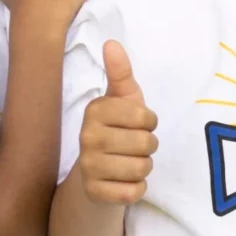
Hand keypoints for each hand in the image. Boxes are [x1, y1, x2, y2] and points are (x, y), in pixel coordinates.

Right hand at [78, 41, 157, 203]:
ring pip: (142, 168)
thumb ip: (120, 72)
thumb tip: (111, 42)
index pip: (144, 116)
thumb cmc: (117, 128)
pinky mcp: (94, 192)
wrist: (97, 173)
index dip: (149, 121)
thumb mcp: (122, 98)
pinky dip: (137, 188)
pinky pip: (134, 192)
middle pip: (146, 143)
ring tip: (129, 161)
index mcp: (95, 111)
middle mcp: (87, 137)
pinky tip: (124, 181)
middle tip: (134, 146)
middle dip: (148, 146)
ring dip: (144, 166)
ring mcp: (88, 167)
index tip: (138, 123)